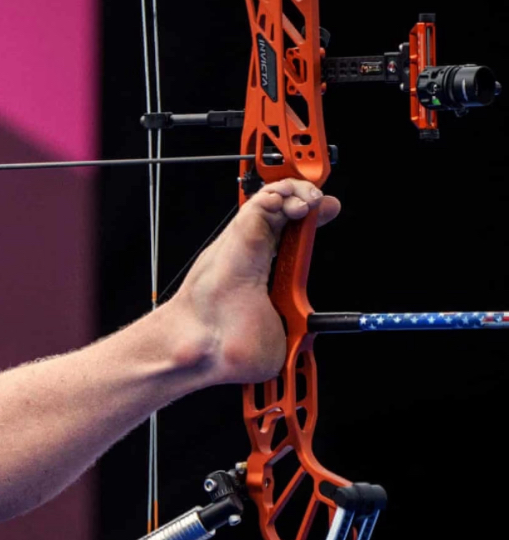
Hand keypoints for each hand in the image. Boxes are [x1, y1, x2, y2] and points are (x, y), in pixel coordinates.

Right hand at [168, 179, 340, 384]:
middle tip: (326, 203)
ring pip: (272, 198)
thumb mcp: (288, 334)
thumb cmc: (232, 346)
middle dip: (307, 197)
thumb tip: (315, 326)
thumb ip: (304, 324)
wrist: (209, 347)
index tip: (330, 210)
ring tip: (312, 205)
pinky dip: (282, 193)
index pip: (287, 234)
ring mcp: (245, 241)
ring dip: (298, 192)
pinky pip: (263, 199)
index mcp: (260, 273)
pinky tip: (296, 205)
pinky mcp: (242, 231)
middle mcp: (252, 253)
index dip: (309, 219)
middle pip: (280, 209)